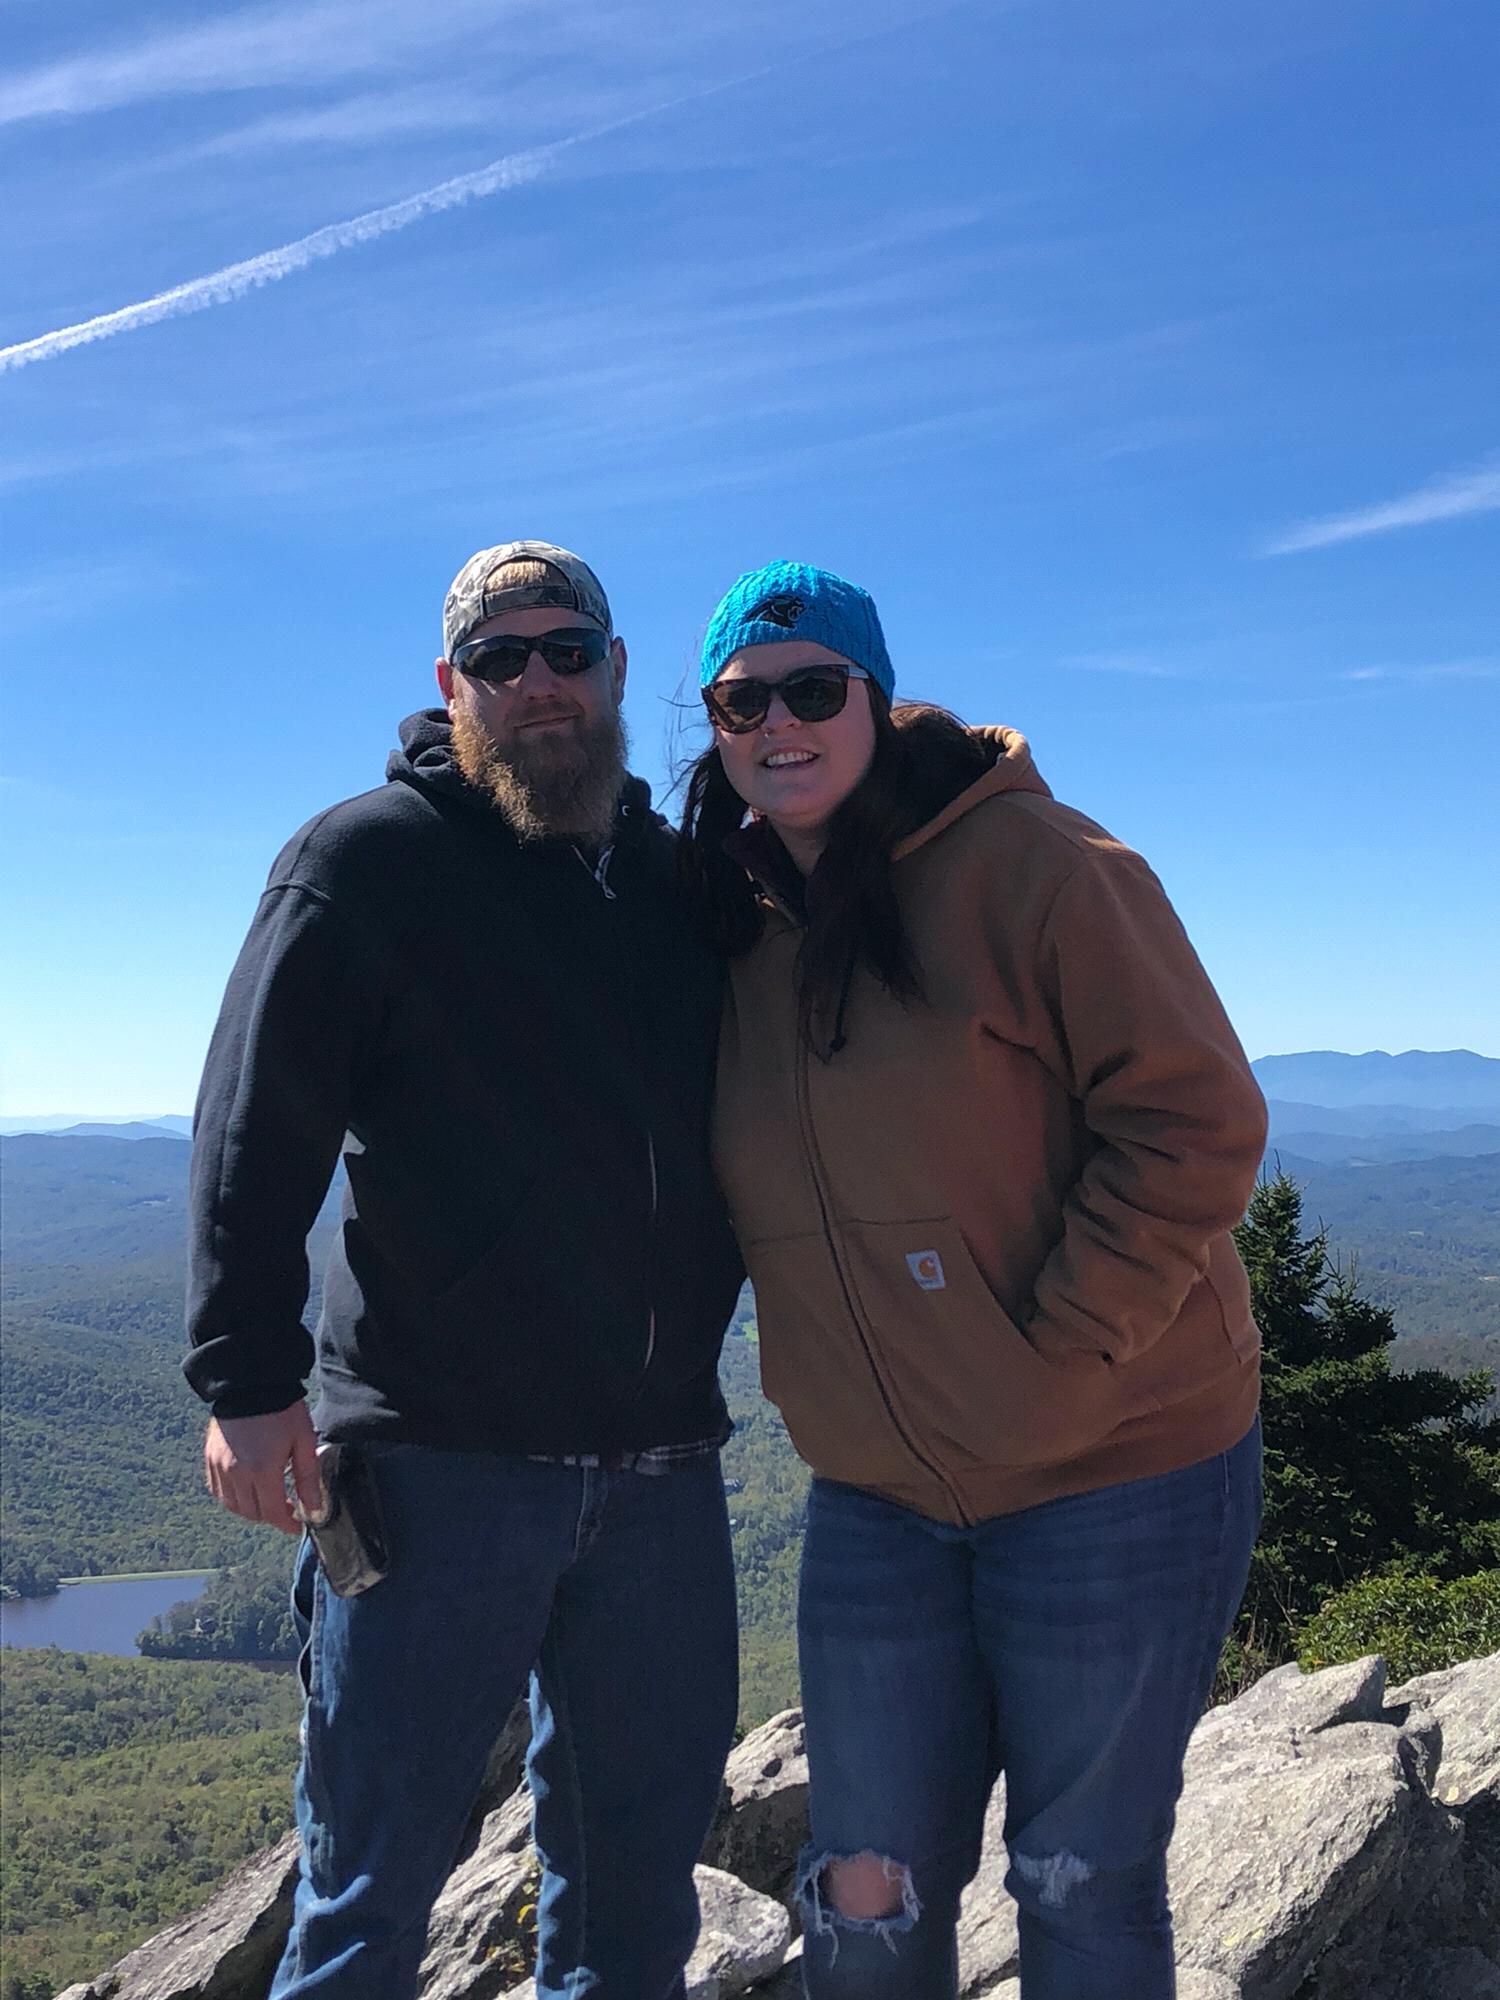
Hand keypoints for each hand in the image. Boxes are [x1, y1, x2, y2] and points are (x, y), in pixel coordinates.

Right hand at [204, 1402, 321, 1533]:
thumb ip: (308, 1478)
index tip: (297, 1526)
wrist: (251, 1383)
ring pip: (232, 1506)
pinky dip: (231, 1498)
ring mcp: (219, 1466)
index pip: (272, 1513)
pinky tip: (246, 1490)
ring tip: (268, 1500)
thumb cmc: (282, 1410)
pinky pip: (217, 1491)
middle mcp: (236, 1473)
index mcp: (262, 1470)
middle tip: (287, 1509)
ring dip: (251, 1510)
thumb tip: (314, 1508)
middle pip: (252, 1513)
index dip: (286, 1524)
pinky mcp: (210, 1458)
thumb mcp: (303, 1441)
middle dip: (271, 1517)